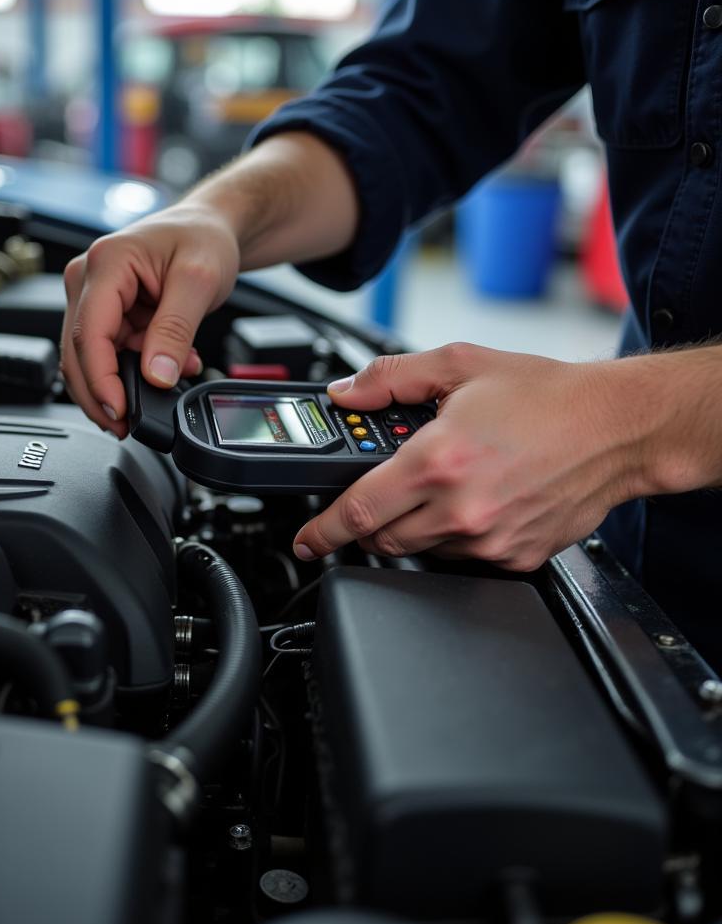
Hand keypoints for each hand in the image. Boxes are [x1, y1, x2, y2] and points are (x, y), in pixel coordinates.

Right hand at [61, 205, 239, 436]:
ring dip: (124, 382)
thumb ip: (176, 331)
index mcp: (106, 263)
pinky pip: (109, 353)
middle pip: (77, 354)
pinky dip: (134, 370)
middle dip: (101, 395)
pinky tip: (164, 367)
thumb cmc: (201, 239)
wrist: (209, 227)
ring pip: (90, 359)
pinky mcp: (105, 313)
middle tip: (128, 426)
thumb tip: (157, 376)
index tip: (120, 411)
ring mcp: (92, 297)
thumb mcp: (199, 281)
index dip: (101, 381)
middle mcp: (88, 279)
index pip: (88, 335)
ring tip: (166, 383)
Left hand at [294, 343, 646, 570]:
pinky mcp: (515, 557)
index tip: (306, 541)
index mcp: (438, 460)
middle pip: (381, 538)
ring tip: (443, 486)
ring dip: (413, 526)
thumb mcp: (460, 365)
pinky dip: (454, 535)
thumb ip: (391, 377)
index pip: (357, 511)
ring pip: (420, 549)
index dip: (322, 531)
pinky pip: (463, 558)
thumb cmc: (548, 396)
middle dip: (368, 521)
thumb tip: (347, 393)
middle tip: (381, 494)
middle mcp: (461, 507)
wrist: (618, 426)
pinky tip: (476, 500)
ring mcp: (489, 539)